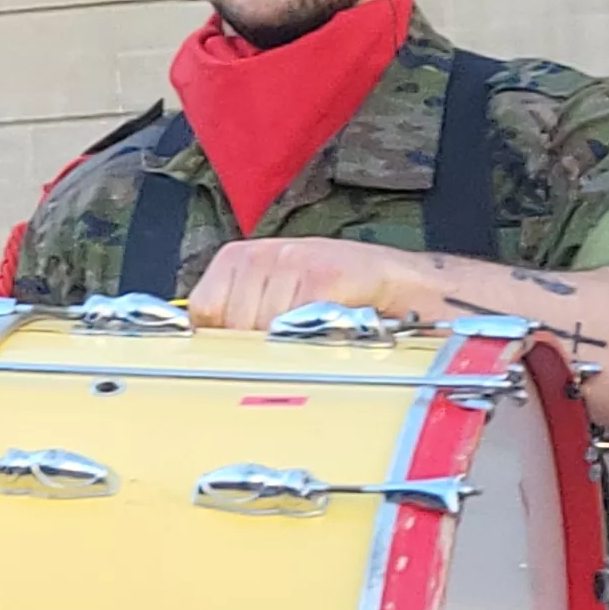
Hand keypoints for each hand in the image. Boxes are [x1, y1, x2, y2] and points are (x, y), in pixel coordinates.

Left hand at [186, 237, 446, 330]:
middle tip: (291, 348)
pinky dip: (312, 340)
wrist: (405, 285)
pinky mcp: (323, 275)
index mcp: (238, 259)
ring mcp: (290, 261)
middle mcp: (259, 254)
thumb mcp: (275, 298)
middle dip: (256, 349)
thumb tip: (203, 352)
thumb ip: (238, 317)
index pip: (204, 311)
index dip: (222, 340)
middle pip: (231, 325)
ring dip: (289, 347)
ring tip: (314, 339)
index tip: (242, 354)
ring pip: (263, 329)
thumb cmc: (339, 294)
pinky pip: (297, 325)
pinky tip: (331, 334)